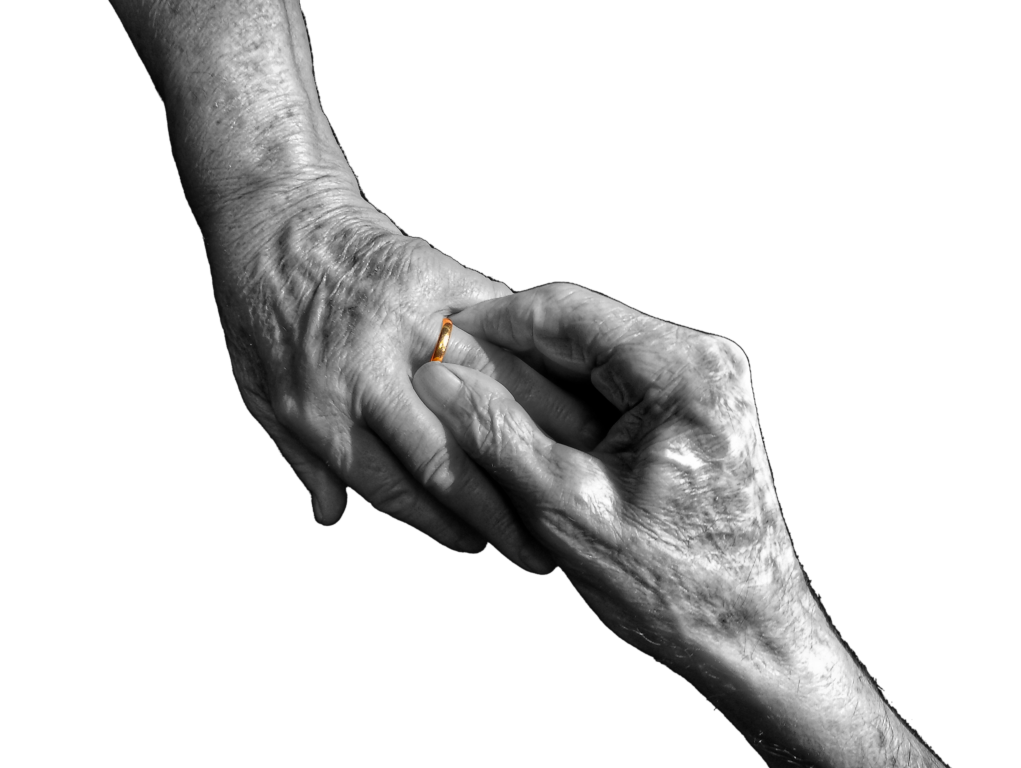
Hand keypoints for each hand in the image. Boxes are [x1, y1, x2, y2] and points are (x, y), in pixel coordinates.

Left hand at [207, 183, 599, 572]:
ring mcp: (406, 319)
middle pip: (448, 457)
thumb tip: (331, 515)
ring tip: (565, 472)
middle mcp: (365, 368)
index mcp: (317, 406)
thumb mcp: (255, 391)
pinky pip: (498, 328)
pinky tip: (559, 394)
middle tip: (535, 537)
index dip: (445, 525)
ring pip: (487, 395)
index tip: (481, 543)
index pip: (396, 487)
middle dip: (498, 508)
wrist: (275, 214)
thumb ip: (300, 456)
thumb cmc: (258, 307)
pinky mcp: (438, 275)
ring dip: (531, 440)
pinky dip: (531, 360)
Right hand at [412, 284, 944, 765]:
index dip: (488, 324)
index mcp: (683, 370)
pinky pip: (612, 384)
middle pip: (579, 328)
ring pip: (591, 355)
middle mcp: (703, 359)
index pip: (565, 310)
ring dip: (534, 382)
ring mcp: (702, 380)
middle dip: (509, 356)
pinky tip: (528, 435)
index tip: (434, 348)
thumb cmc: (674, 586)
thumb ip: (497, 435)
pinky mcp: (694, 406)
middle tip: (446, 388)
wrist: (747, 633)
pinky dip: (565, 404)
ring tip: (478, 414)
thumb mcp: (568, 511)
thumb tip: (438, 378)